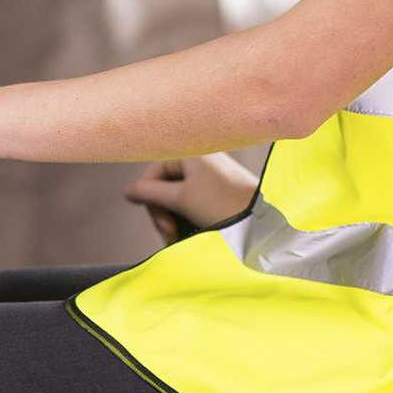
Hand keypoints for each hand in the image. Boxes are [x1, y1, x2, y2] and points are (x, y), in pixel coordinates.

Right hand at [125, 153, 258, 242]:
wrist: (263, 221)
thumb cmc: (225, 204)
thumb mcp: (182, 199)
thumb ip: (150, 193)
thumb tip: (128, 191)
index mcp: (190, 153)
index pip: (152, 174)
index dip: (149, 200)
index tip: (162, 224)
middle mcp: (199, 160)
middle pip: (163, 187)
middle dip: (163, 214)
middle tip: (172, 234)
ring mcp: (210, 177)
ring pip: (176, 198)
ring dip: (173, 220)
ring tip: (181, 238)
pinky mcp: (218, 192)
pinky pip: (191, 203)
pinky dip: (187, 219)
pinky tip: (191, 235)